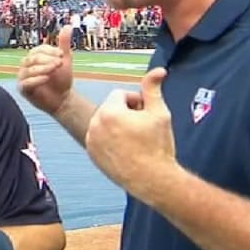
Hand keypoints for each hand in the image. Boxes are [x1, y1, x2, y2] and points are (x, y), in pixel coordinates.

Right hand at [18, 25, 73, 114]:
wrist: (63, 99)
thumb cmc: (61, 79)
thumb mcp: (64, 59)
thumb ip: (64, 43)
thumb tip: (68, 26)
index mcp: (35, 56)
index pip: (39, 49)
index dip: (50, 50)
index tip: (62, 54)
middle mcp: (26, 65)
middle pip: (32, 58)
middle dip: (47, 59)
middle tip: (60, 62)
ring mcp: (23, 77)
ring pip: (29, 69)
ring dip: (43, 68)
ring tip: (55, 69)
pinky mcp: (23, 89)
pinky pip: (26, 82)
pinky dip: (36, 79)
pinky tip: (46, 78)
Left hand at [85, 67, 177, 198]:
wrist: (153, 180)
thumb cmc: (158, 146)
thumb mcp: (159, 113)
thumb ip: (152, 88)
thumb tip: (159, 70)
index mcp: (109, 112)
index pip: (120, 94)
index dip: (137, 102)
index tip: (147, 115)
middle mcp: (94, 125)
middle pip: (111, 107)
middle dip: (126, 113)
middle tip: (142, 128)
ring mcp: (91, 140)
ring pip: (105, 122)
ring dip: (118, 125)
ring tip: (135, 140)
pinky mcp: (91, 154)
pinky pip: (99, 137)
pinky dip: (110, 139)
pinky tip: (126, 150)